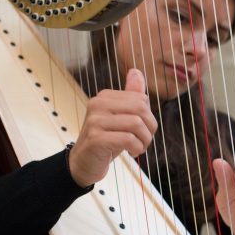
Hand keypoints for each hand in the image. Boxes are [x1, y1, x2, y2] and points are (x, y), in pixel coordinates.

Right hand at [68, 68, 157, 186]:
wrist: (84, 163)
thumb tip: (136, 71)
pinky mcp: (95, 139)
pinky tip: (132, 152)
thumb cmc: (107, 139)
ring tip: (139, 147)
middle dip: (149, 128)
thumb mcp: (121, 117)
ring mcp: (95, 121)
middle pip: (141, 109)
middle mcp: (97, 104)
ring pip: (136, 124)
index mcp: (105, 96)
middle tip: (145, 141)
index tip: (143, 131)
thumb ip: (130, 96)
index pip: (141, 99)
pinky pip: (128, 139)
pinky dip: (136, 148)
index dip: (150, 117)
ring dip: (144, 140)